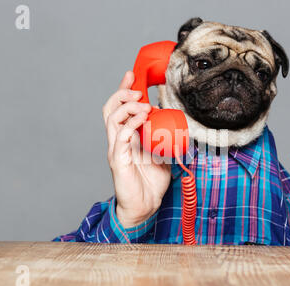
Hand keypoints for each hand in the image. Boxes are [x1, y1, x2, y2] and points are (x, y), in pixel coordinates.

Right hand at [103, 71, 170, 227]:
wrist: (145, 206)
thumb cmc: (151, 182)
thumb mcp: (163, 154)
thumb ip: (166, 139)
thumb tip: (178, 124)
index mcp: (128, 137)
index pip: (120, 108)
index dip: (124, 90)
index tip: (132, 75)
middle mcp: (119, 140)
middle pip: (111, 108)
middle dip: (122, 93)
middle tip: (137, 88)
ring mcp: (117, 149)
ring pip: (112, 119)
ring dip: (128, 107)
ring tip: (143, 104)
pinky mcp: (118, 160)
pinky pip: (121, 137)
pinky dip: (131, 124)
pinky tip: (143, 119)